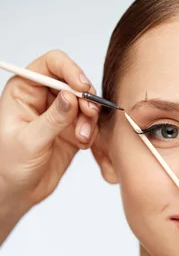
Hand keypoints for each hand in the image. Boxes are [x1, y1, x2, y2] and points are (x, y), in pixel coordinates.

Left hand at [0, 49, 99, 213]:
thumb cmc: (10, 165)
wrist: (17, 191)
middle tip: (89, 116)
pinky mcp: (71, 129)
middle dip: (85, 99)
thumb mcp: (29, 141)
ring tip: (82, 139)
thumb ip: (52, 118)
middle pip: (74, 82)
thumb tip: (71, 96)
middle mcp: (43, 97)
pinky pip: (90, 123)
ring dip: (89, 120)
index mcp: (24, 90)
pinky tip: (83, 145)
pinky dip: (91, 132)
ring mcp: (59, 113)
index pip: (52, 64)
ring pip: (86, 103)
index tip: (82, 88)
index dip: (70, 70)